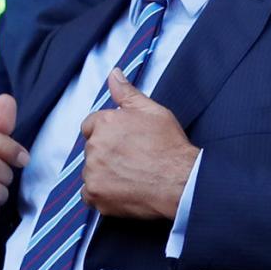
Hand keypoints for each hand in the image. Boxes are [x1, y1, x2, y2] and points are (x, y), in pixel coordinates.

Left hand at [78, 74, 197, 220]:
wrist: (180, 181)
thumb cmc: (169, 146)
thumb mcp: (153, 111)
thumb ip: (127, 92)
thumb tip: (113, 74)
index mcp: (105, 123)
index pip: (91, 125)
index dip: (108, 132)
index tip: (124, 141)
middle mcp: (94, 147)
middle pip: (91, 149)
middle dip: (107, 152)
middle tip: (133, 158)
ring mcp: (92, 173)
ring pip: (91, 171)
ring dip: (104, 173)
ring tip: (131, 175)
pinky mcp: (95, 196)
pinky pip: (89, 194)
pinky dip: (103, 193)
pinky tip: (124, 189)